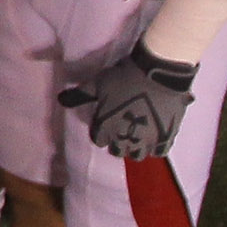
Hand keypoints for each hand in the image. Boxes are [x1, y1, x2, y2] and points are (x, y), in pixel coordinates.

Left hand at [57, 41, 195, 160]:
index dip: (102, 131)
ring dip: (136, 147)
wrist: (159, 72)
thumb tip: (60, 99)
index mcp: (106, 127)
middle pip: (118, 150)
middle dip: (118, 142)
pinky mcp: (166, 138)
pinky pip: (158, 152)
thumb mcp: (97, 83)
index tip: (107, 122)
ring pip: (137, 154)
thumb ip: (79, 95)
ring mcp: (147, 140)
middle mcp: (125, 138)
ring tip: (138, 134)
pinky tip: (154, 137)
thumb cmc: (124, 77)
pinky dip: (155, 147)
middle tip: (123, 128)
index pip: (98, 140)